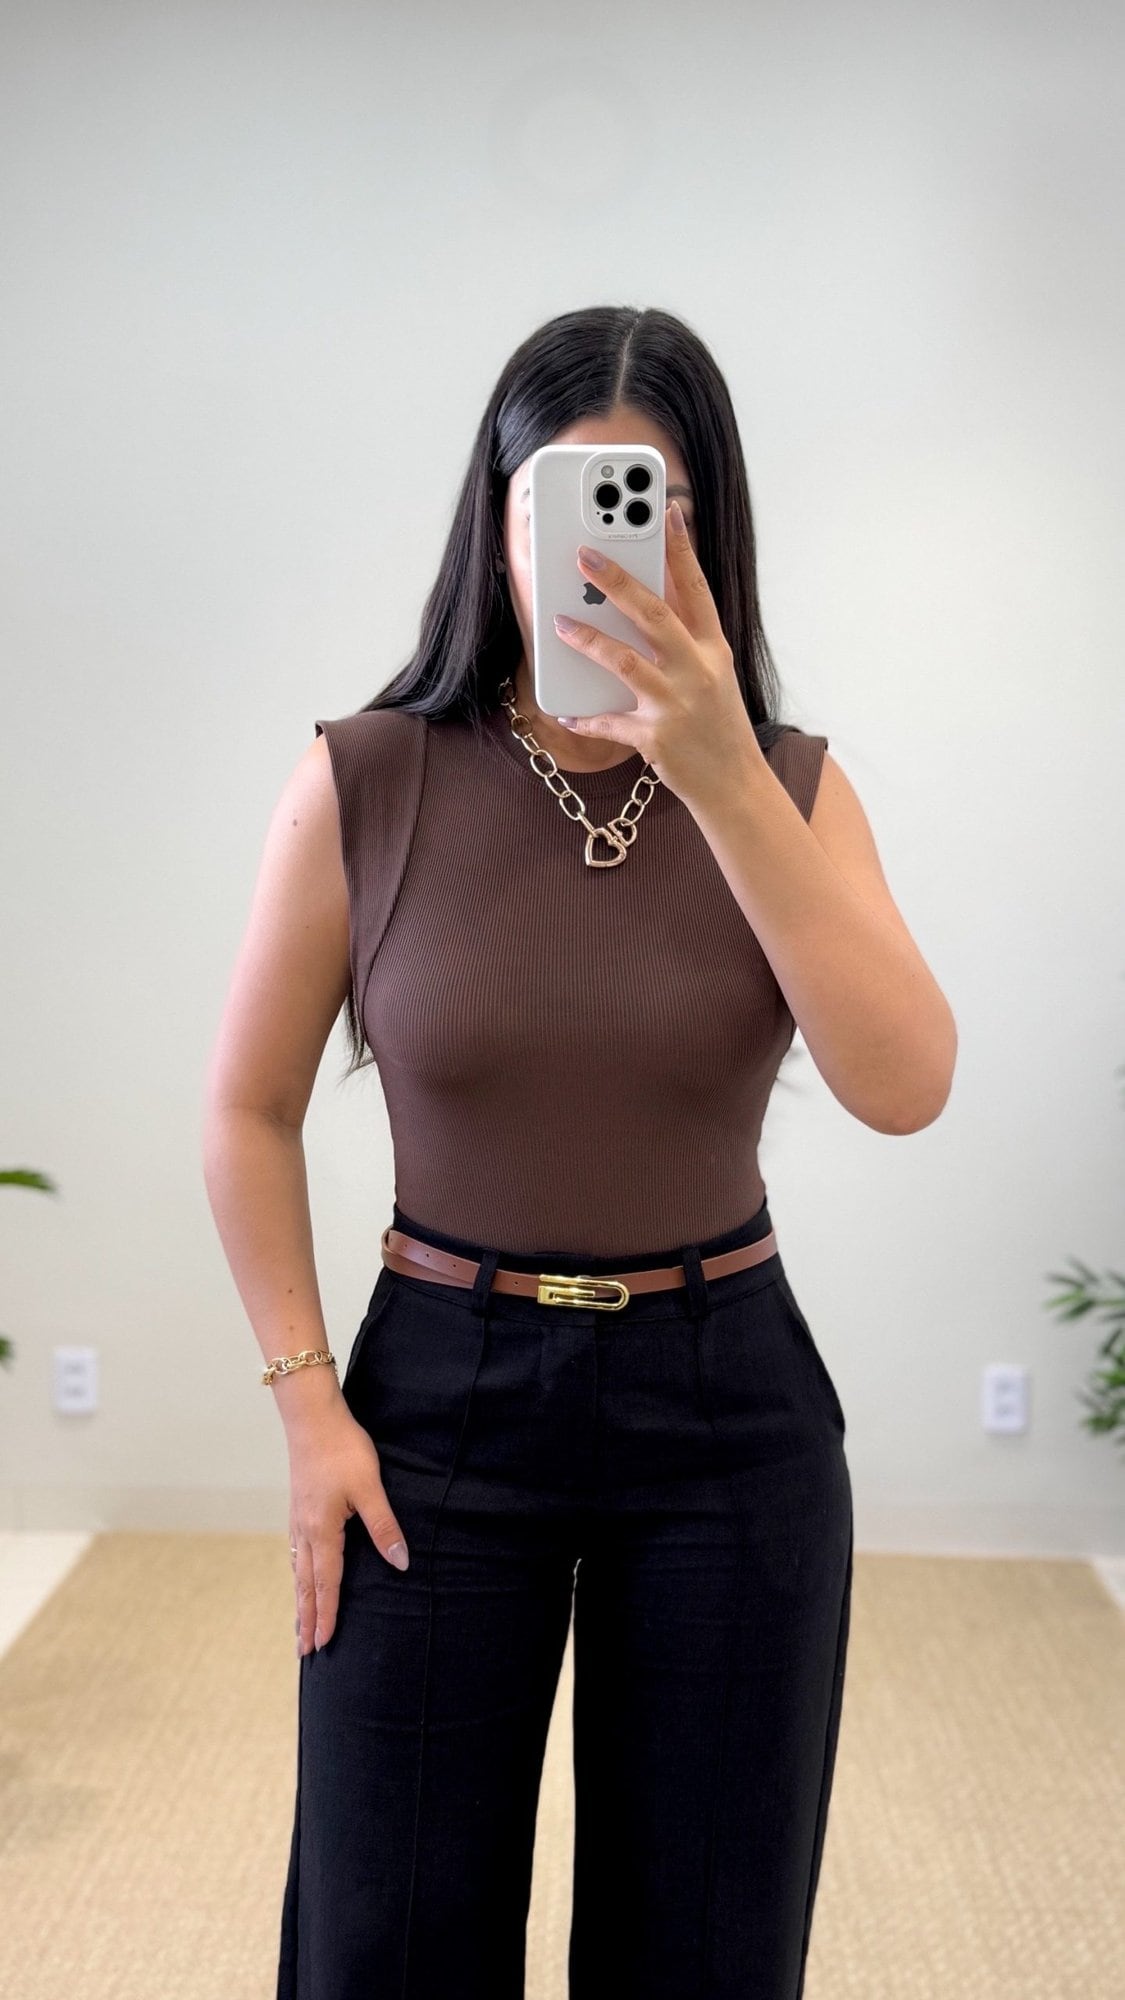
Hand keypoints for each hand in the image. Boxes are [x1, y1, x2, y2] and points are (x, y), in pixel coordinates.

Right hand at [288, 1406, 409, 1656]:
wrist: (312, 1418)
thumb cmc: (343, 1450)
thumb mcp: (370, 1488)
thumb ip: (384, 1526)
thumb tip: (401, 1562)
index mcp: (323, 1531)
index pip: (327, 1583)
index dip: (328, 1615)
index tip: (324, 1644)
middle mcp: (305, 1531)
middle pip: (305, 1585)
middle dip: (306, 1619)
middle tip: (304, 1651)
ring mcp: (298, 1519)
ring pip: (298, 1570)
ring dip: (299, 1600)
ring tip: (299, 1624)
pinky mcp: (298, 1507)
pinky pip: (296, 1552)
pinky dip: (297, 1574)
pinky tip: (299, 1574)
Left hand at [551, 500, 764, 805]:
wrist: (735, 785)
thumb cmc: (720, 727)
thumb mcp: (715, 677)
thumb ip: (685, 643)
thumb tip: (643, 607)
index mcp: (714, 651)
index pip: (698, 590)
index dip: (682, 550)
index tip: (667, 511)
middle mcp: (697, 672)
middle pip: (654, 615)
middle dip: (616, 582)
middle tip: (585, 556)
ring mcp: (677, 706)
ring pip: (625, 662)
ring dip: (588, 640)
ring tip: (560, 624)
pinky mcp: (656, 739)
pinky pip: (610, 723)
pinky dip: (585, 717)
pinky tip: (565, 711)